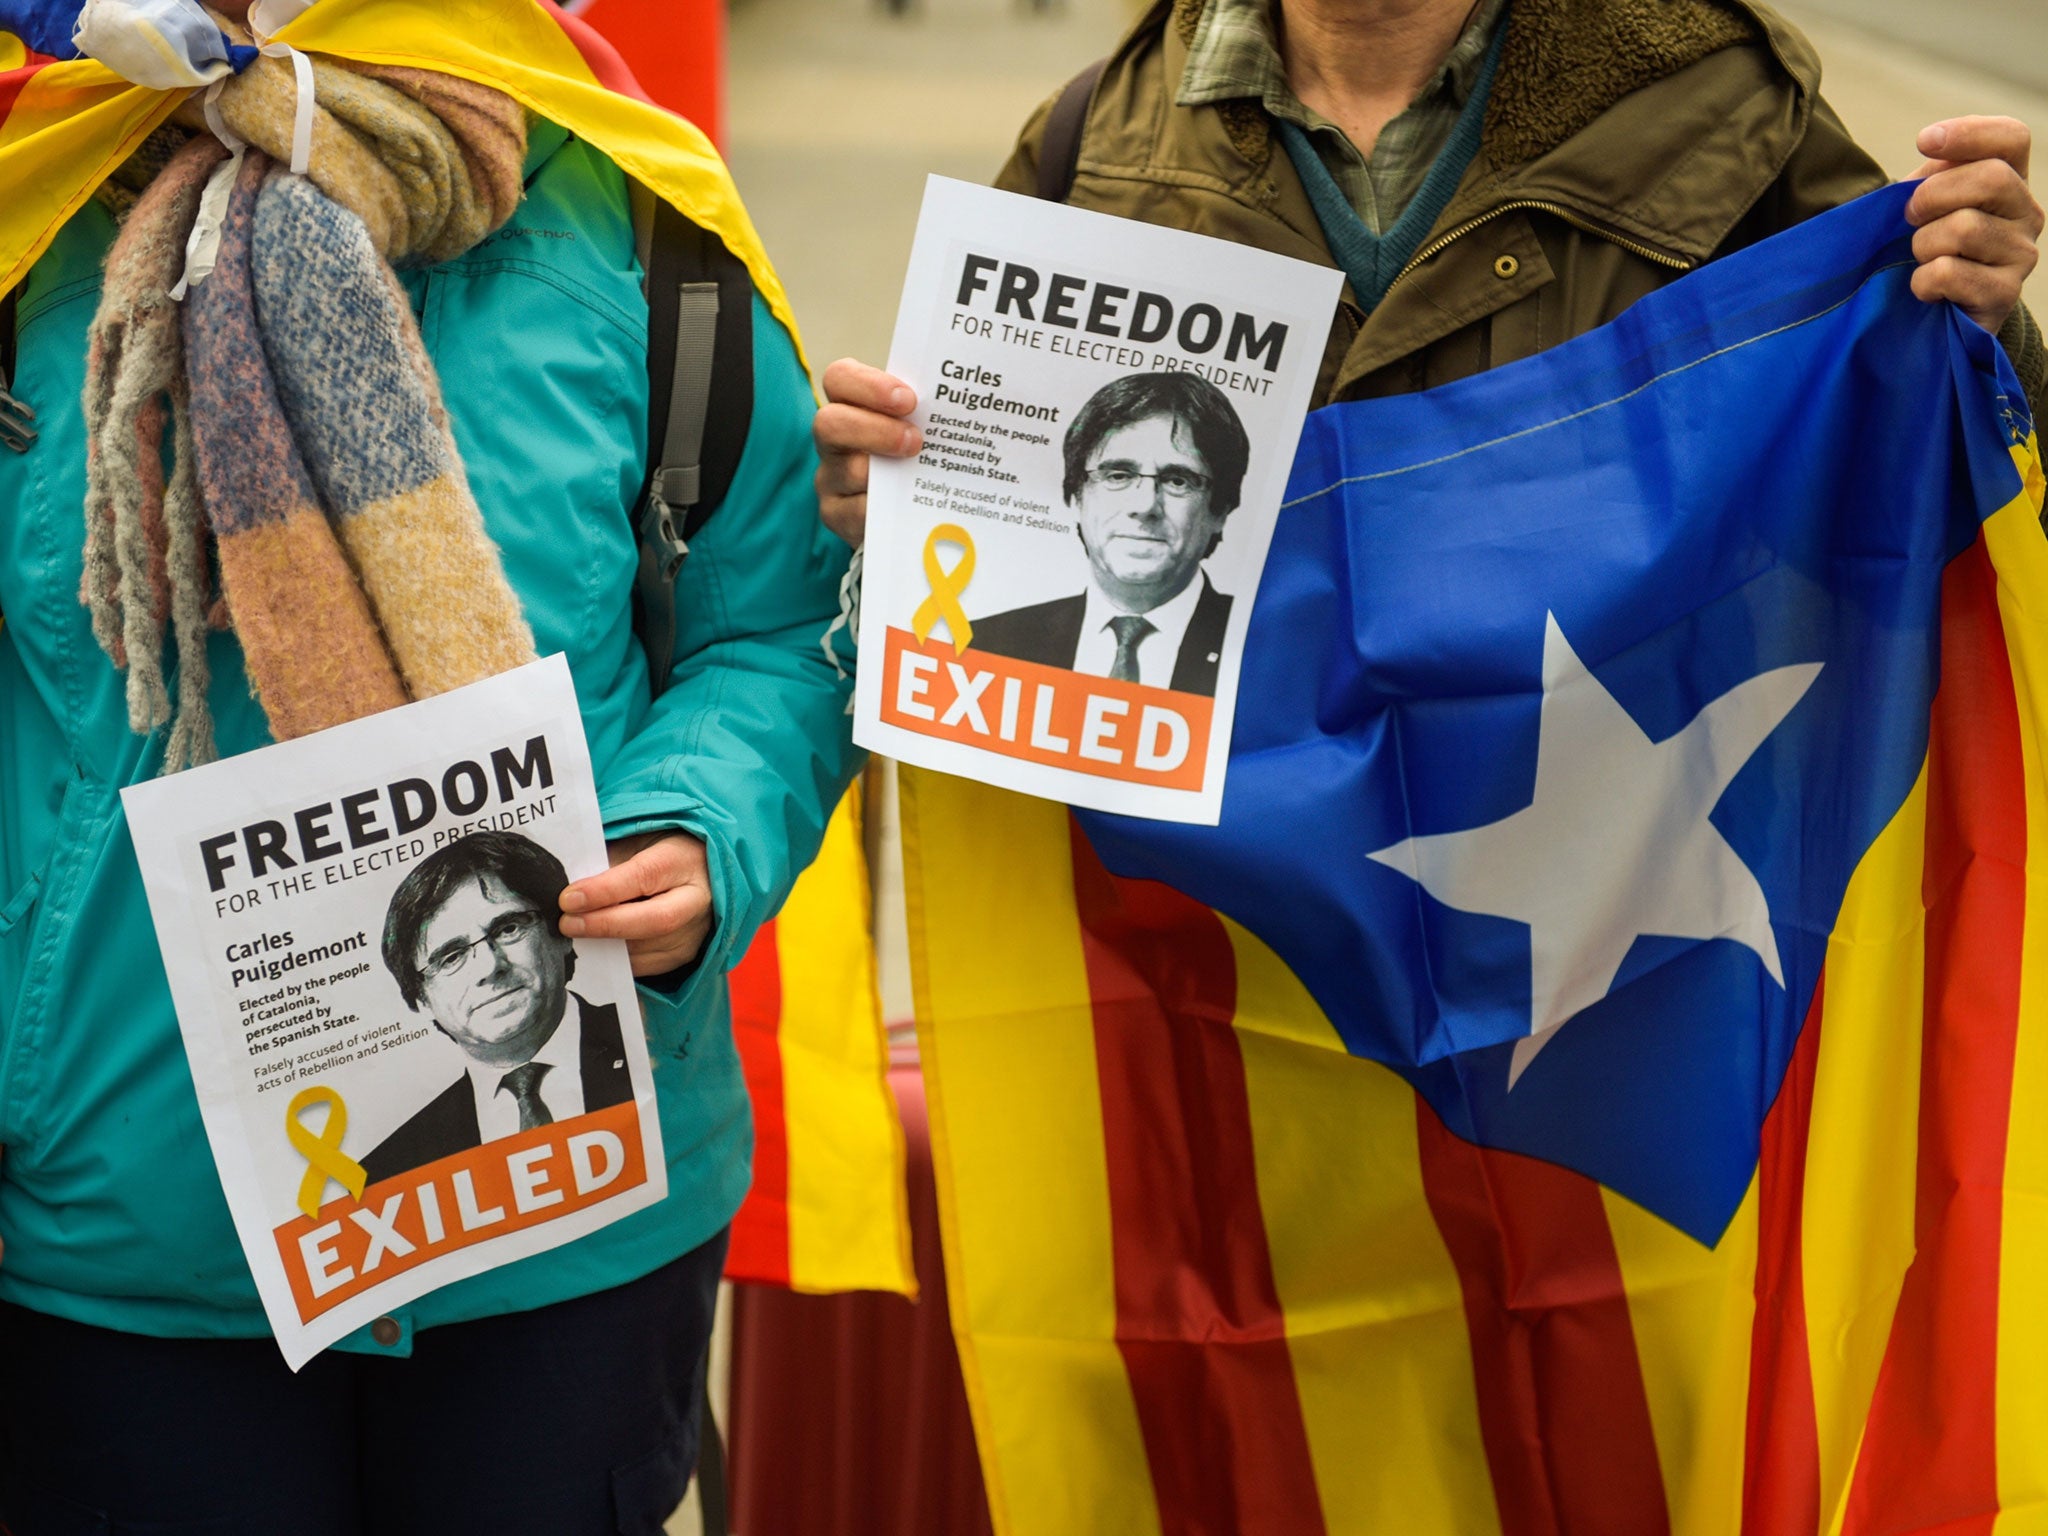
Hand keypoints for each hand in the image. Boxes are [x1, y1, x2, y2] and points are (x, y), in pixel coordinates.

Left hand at [558, 832, 712, 977]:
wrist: (698, 873)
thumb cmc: (659, 854)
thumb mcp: (636, 843)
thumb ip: (609, 862)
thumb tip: (573, 892)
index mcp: (683, 859)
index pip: (645, 876)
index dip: (605, 890)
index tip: (569, 899)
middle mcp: (697, 898)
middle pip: (656, 920)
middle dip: (606, 925)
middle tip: (568, 924)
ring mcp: (695, 931)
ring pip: (648, 948)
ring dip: (606, 945)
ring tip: (575, 935)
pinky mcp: (685, 954)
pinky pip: (646, 965)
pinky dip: (616, 958)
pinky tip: (597, 946)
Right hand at [814, 358, 921, 549]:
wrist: (913, 510)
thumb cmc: (921, 452)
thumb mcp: (924, 423)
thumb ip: (935, 408)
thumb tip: (989, 403)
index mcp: (852, 403)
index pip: (840, 378)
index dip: (868, 385)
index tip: (909, 399)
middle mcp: (835, 439)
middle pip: (829, 423)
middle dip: (875, 429)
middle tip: (916, 441)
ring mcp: (832, 478)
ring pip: (847, 472)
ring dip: (888, 473)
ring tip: (922, 476)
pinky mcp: (837, 515)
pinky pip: (855, 513)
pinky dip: (888, 510)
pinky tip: (914, 510)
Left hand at [1907, 116, 2042, 335]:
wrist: (1935, 316)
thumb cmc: (1927, 249)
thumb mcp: (1927, 205)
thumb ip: (1933, 176)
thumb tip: (1933, 153)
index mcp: (2011, 181)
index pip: (2012, 138)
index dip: (1970, 132)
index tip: (1925, 140)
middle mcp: (2028, 213)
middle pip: (1991, 178)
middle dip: (1933, 195)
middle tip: (1911, 217)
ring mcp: (2022, 255)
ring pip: (1964, 228)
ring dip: (1923, 244)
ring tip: (1922, 258)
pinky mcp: (2003, 294)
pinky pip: (1949, 273)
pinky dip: (1923, 281)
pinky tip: (1927, 288)